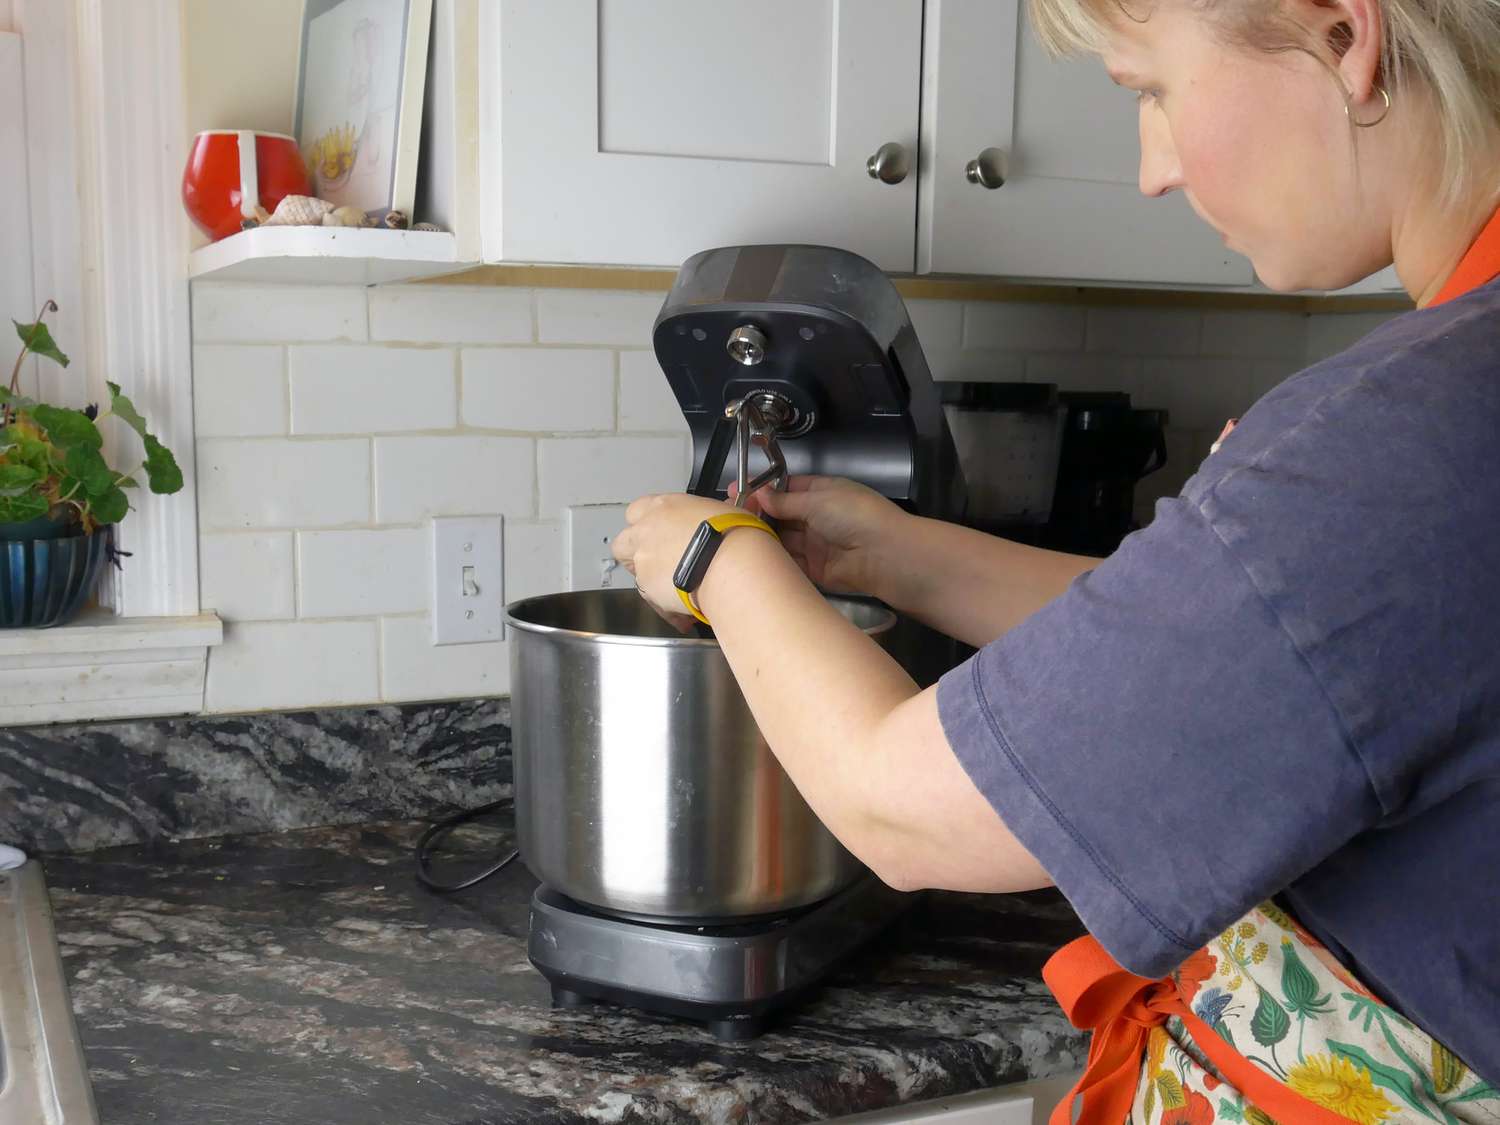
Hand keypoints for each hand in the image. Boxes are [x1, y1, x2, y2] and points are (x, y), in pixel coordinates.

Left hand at [611, 492, 739, 627]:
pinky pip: (651, 599)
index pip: (638, 511)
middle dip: (635, 554)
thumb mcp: (726, 511)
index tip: (661, 533)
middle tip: (658, 561)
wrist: (731, 565)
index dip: (647, 525)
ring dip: (652, 580)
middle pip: (623, 542)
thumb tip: (723, 512)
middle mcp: (646, 531)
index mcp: (663, 506)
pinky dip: (666, 604)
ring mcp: (643, 560)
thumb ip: (710, 514)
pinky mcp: (647, 587)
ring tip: (677, 587)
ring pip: (635, 573)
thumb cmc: (733, 536)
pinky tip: (686, 606)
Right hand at [740, 476, 910, 599]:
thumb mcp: (818, 500)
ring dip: (763, 537)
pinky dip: (774, 560)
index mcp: (823, 492)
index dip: (763, 490)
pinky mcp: (815, 570)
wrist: (885, 555)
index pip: (787, 488)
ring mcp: (817, 544)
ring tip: (733, 535)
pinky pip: (790, 563)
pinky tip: (750, 557)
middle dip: (758, 514)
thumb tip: (759, 494)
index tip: (735, 490)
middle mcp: (818, 517)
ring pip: (783, 539)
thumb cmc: (854, 516)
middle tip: (728, 515)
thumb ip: (785, 501)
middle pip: (782, 514)